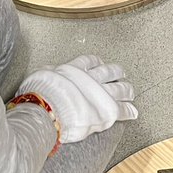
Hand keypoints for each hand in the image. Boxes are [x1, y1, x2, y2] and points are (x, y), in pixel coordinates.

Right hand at [17, 55, 137, 142]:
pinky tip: (133, 111)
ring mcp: (101, 95)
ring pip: (120, 88)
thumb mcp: (41, 76)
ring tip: (130, 91)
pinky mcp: (107, 111)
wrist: (47, 110)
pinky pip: (123, 109)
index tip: (100, 64)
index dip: (97, 63)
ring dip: (126, 90)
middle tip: (121, 74)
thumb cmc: (39, 96)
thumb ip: (49, 73)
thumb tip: (49, 72)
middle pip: (109, 72)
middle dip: (117, 73)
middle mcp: (90, 79)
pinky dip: (129, 110)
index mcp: (74, 69)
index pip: (90, 61)